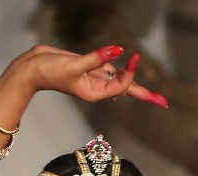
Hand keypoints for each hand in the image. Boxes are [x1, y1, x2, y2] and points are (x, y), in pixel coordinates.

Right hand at [16, 44, 167, 107]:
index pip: (120, 84)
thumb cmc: (50, 71)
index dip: (129, 71)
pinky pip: (108, 67)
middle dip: (145, 96)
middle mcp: (97, 88)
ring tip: (154, 96)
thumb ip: (97, 58)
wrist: (32, 69)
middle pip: (127, 90)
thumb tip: (118, 50)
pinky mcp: (89, 68)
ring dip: (133, 80)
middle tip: (164, 103)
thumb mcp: (74, 65)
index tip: (133, 54)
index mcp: (94, 93)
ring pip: (119, 78)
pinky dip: (117, 65)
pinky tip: (126, 66)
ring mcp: (94, 78)